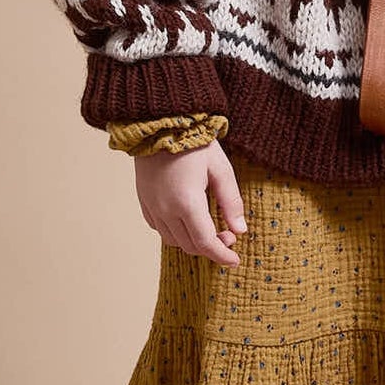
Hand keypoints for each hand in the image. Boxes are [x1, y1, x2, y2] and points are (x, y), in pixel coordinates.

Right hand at [133, 140, 248, 267]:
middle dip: (211, 248)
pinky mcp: (144, 201)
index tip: (235, 260)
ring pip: (173, 241)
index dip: (222, 256)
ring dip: (193, 242)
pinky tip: (188, 221)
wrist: (159, 123)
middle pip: (190, 246)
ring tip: (210, 228)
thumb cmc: (194, 142)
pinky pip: (159, 229)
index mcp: (187, 202)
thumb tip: (240, 230)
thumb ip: (231, 201)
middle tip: (229, 236)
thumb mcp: (221, 169)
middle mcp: (166, 209)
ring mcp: (152, 206)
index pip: (205, 243)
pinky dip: (176, 233)